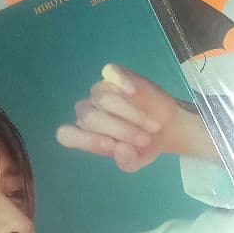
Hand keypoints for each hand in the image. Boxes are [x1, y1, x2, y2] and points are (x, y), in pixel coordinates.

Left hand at [58, 64, 215, 171]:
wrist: (167, 127)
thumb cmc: (144, 146)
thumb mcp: (137, 161)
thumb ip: (126, 161)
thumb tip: (120, 149)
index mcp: (85, 134)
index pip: (66, 135)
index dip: (87, 140)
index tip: (112, 145)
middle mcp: (88, 111)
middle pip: (90, 118)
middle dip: (121, 130)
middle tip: (145, 140)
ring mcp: (100, 91)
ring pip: (104, 98)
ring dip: (131, 114)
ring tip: (153, 126)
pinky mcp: (115, 76)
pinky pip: (111, 72)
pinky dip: (121, 81)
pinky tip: (133, 91)